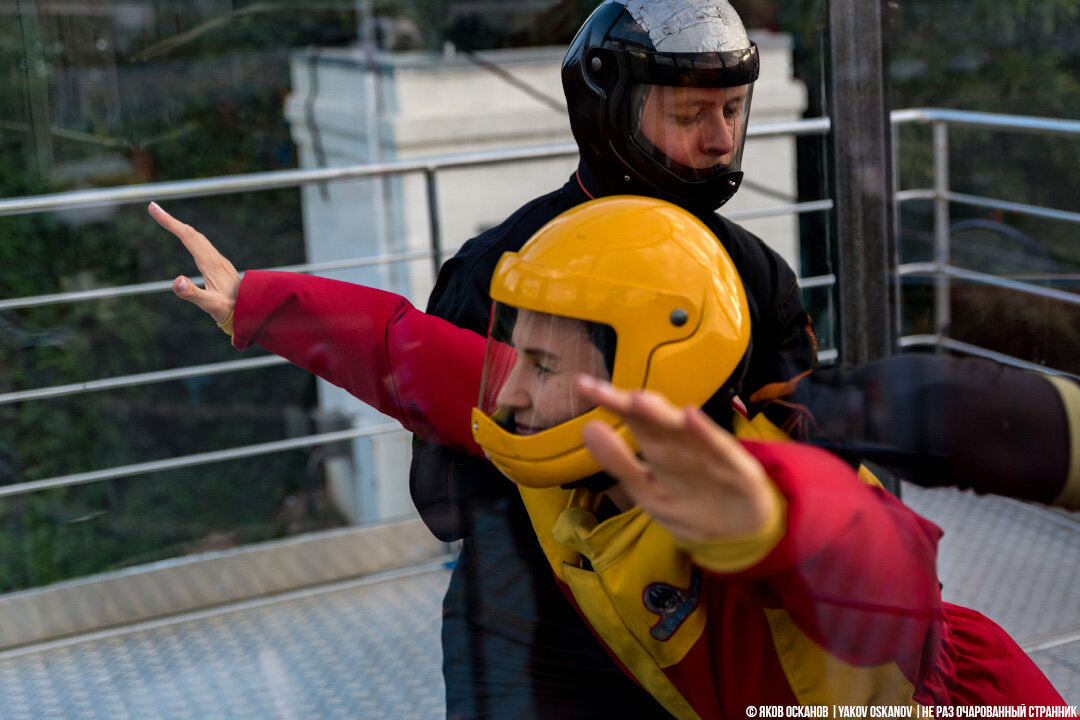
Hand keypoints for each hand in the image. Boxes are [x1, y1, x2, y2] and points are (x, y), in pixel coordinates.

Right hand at [148, 202, 239, 324]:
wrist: (253, 311)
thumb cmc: (230, 310)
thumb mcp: (210, 305)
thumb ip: (193, 293)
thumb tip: (176, 280)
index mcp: (211, 263)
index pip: (187, 236)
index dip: (170, 222)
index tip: (154, 209)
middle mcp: (216, 258)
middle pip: (192, 233)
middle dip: (172, 220)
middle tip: (153, 208)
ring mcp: (219, 261)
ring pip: (198, 237)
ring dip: (181, 226)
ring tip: (165, 219)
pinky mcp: (221, 266)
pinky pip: (203, 245)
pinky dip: (190, 236)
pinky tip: (188, 238)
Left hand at [576, 376, 776, 543]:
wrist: (740, 535)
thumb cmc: (690, 506)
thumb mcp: (647, 491)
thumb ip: (618, 462)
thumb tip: (587, 427)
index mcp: (659, 447)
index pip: (632, 419)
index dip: (609, 402)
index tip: (582, 386)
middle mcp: (682, 444)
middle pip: (655, 420)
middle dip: (632, 406)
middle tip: (604, 392)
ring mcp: (709, 454)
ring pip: (682, 431)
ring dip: (662, 415)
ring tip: (639, 400)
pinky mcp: (737, 469)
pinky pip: (719, 449)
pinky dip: (705, 433)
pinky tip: (690, 417)